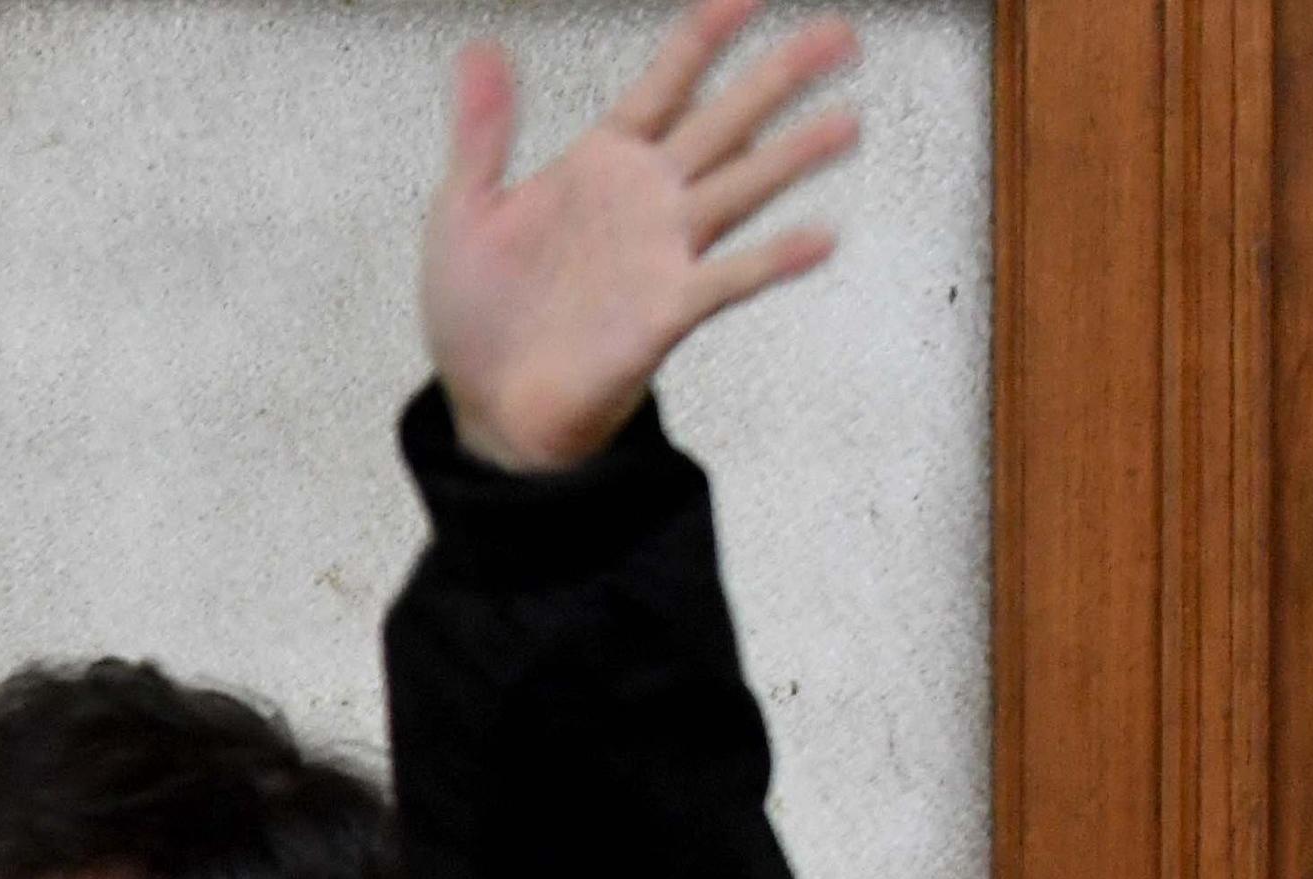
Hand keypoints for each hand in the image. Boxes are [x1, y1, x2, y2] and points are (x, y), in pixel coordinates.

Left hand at [425, 0, 861, 473]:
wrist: (489, 407)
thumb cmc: (482, 312)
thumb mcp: (464, 211)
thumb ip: (482, 131)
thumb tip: (481, 46)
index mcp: (600, 164)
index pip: (665, 84)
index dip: (705, 36)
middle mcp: (647, 199)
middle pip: (725, 122)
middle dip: (780, 78)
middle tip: (841, 35)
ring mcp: (664, 253)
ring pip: (741, 190)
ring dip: (793, 157)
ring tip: (847, 124)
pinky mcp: (668, 312)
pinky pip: (730, 280)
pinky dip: (773, 260)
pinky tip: (820, 238)